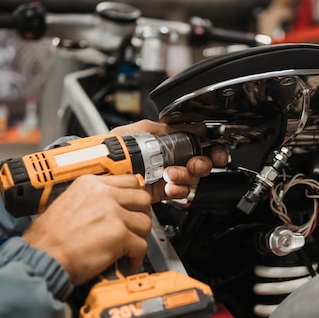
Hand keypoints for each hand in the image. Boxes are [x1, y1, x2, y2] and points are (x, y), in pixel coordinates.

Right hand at [22, 174, 151, 284]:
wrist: (42, 257)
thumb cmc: (47, 238)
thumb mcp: (66, 203)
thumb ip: (91, 199)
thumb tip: (110, 204)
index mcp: (90, 184)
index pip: (129, 181)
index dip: (135, 196)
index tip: (135, 205)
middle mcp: (104, 195)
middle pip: (142, 199)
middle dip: (141, 215)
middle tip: (135, 227)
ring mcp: (113, 214)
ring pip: (145, 222)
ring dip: (139, 236)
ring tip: (129, 246)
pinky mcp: (120, 235)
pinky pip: (141, 245)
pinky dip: (136, 256)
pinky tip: (126, 260)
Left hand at [113, 120, 228, 202]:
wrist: (103, 168)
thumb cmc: (116, 147)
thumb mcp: (143, 129)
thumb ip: (168, 128)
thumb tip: (191, 125)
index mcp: (169, 142)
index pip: (197, 145)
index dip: (210, 150)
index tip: (215, 153)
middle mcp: (170, 159)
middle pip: (199, 164)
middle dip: (199, 165)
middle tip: (193, 164)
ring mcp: (166, 176)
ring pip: (190, 180)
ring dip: (185, 177)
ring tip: (170, 175)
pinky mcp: (159, 192)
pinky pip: (178, 192)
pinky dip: (178, 190)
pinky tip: (169, 186)